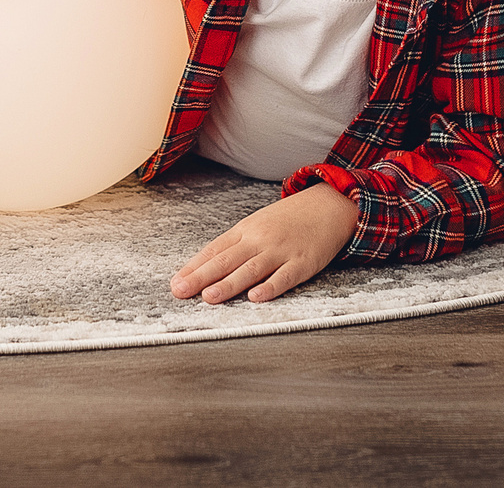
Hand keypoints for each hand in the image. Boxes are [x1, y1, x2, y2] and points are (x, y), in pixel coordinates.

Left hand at [171, 182, 357, 304]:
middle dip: (201, 277)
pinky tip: (256, 297)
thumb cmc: (288, 220)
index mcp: (245, 230)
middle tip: (181, 292)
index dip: (194, 267)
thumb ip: (235, 246)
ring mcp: (281, 250)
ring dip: (229, 284)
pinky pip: (285, 277)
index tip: (175, 283)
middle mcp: (260, 239)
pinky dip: (270, 287)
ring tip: (209, 296)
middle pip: (227, 260)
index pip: (214, 250)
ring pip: (251, 269)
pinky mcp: (303, 262)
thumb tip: (204, 268)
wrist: (328, 206)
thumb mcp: (257, 225)